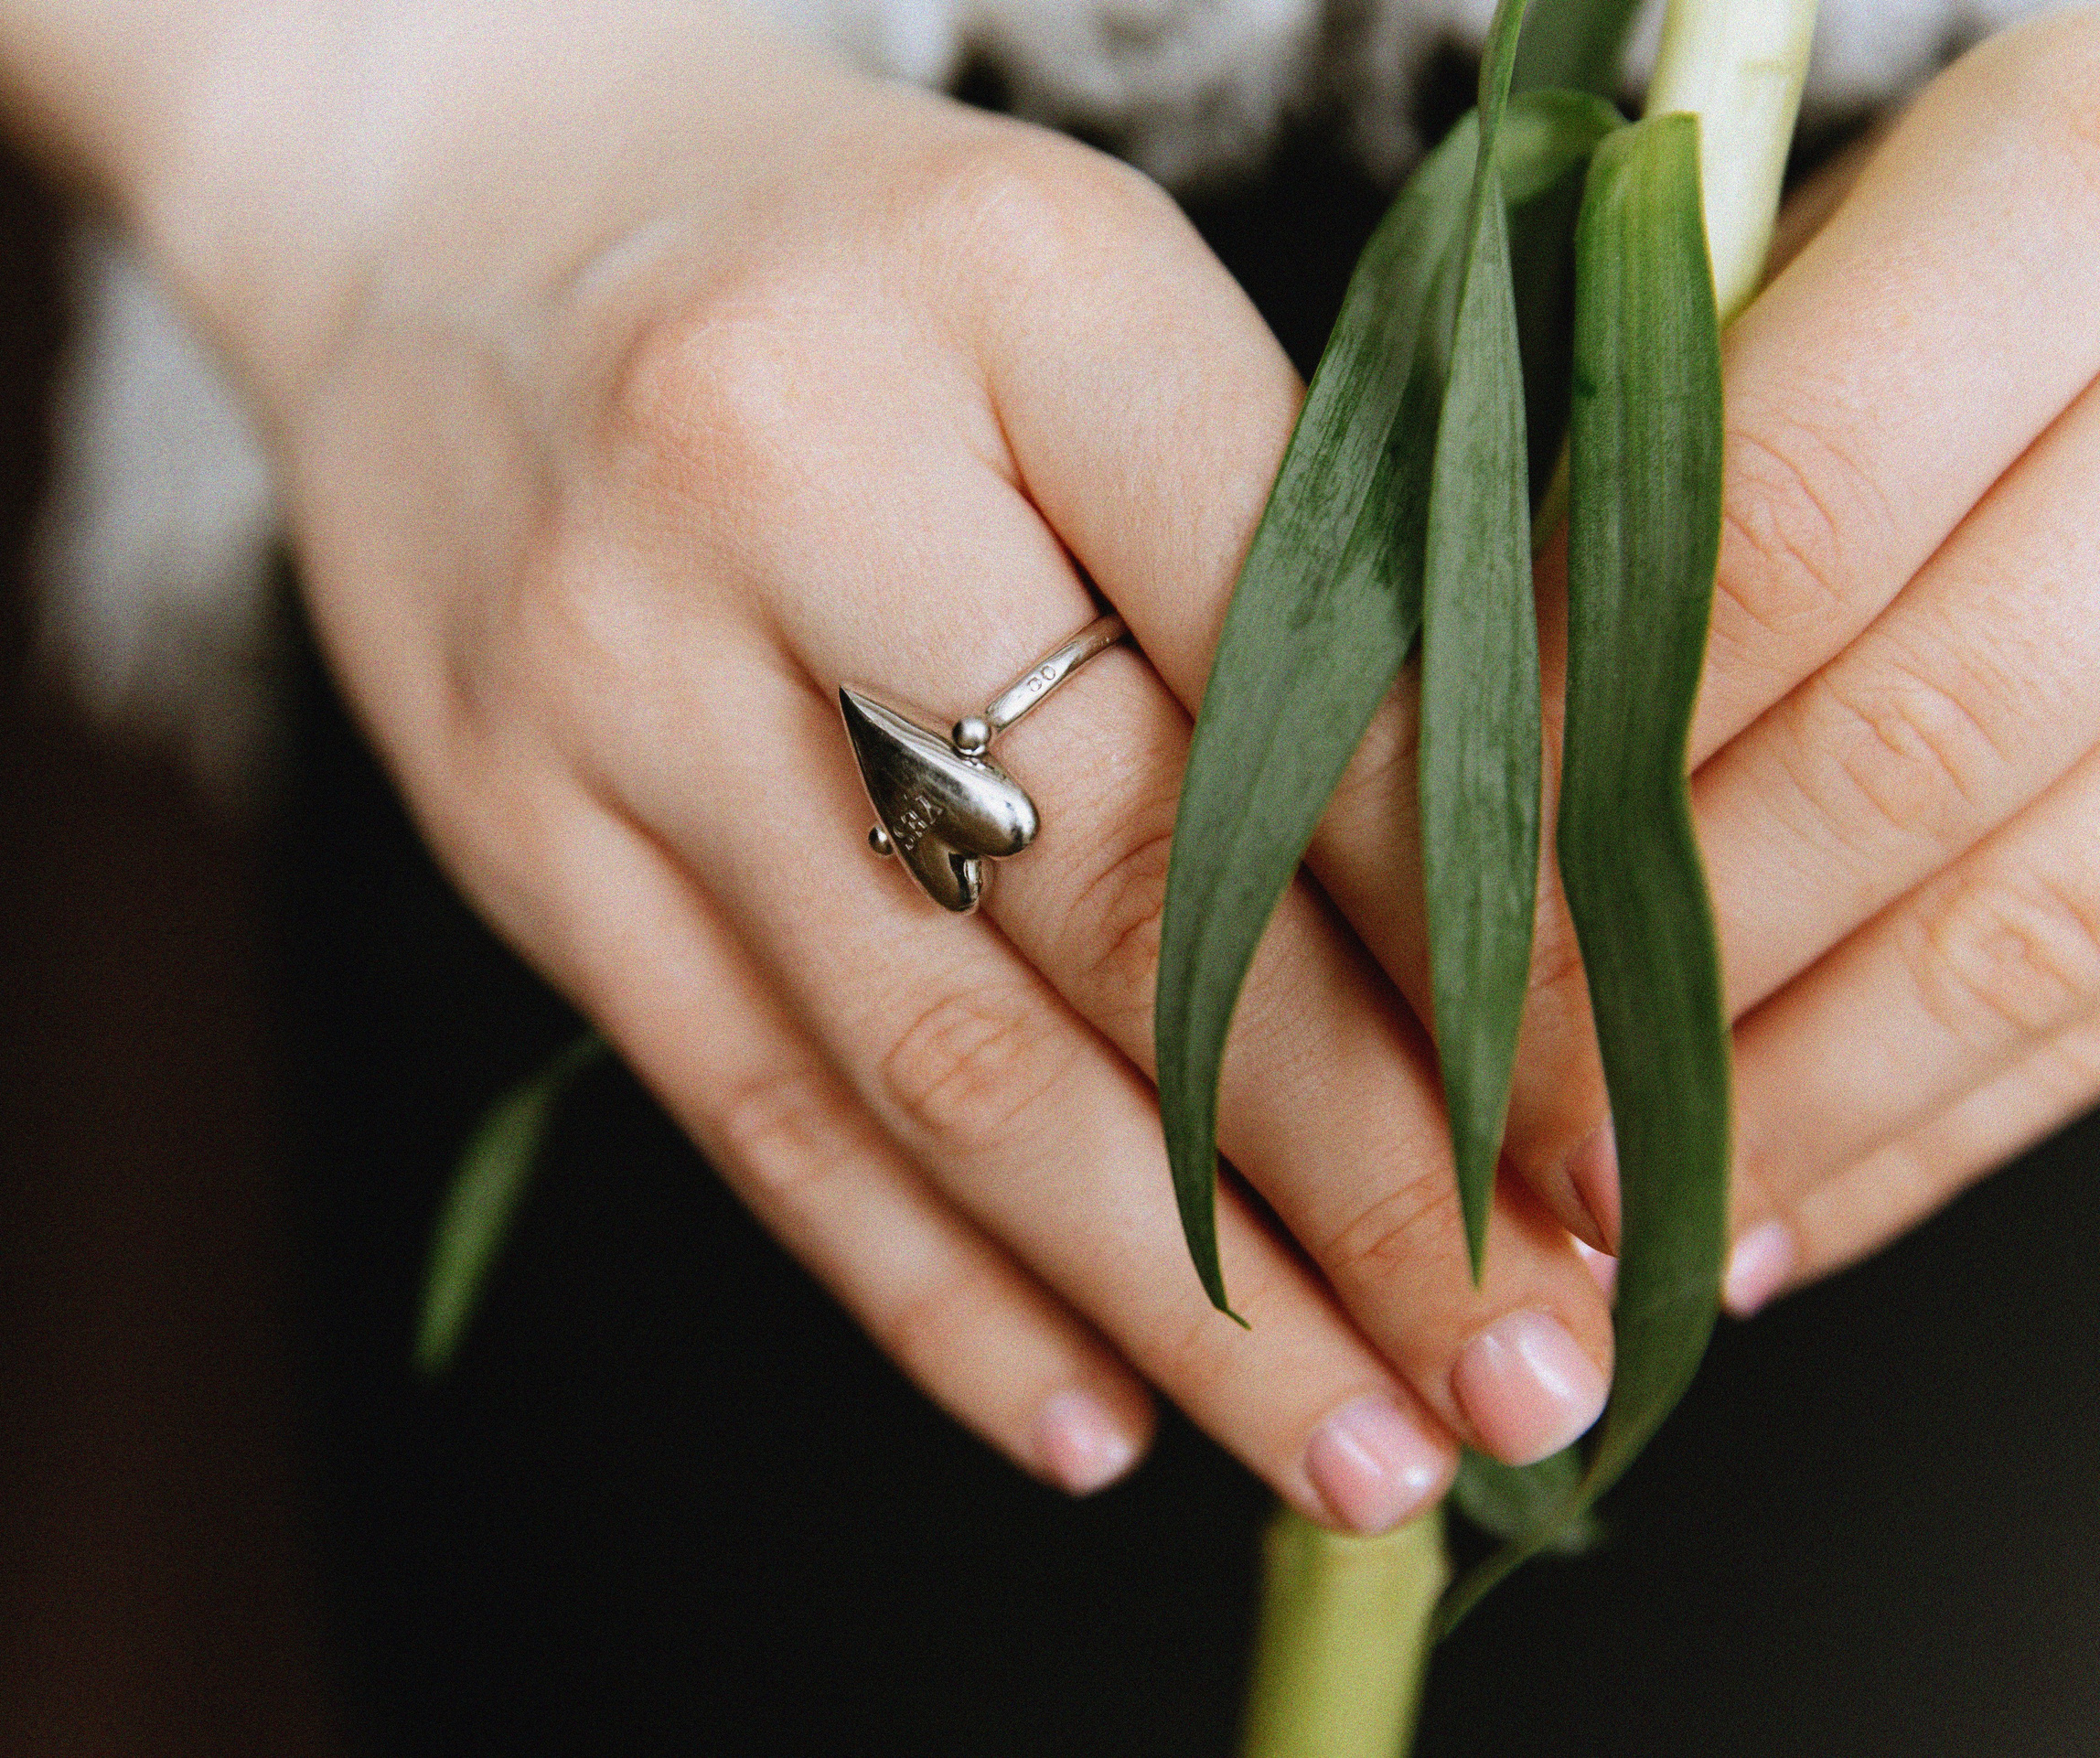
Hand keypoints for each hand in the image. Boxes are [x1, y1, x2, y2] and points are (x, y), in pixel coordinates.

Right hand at [164, 1, 1629, 1528]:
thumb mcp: (1084, 297)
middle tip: (1527, 1363)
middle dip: (1359, 1178)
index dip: (1488, 943)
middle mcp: (791, 478)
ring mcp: (622, 682)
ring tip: (1350, 1452)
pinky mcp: (521, 839)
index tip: (1606, 1140)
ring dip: (1174, 1299)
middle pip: (1130, 902)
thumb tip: (1493, 921)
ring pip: (944, 1062)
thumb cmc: (832, 255)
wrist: (452, 214)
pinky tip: (1089, 1414)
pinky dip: (933, 1292)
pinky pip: (750, 1108)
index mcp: (1011, 293)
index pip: (1305, 667)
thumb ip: (1274, 551)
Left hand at [1305, 10, 2099, 1316]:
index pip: (1767, 526)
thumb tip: (1405, 763)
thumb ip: (1595, 465)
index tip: (1428, 912)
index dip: (1578, 753)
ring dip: (1792, 1102)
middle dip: (1668, 967)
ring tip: (1612, 1207)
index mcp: (2058, 191)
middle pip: (1905, 747)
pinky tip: (1768, 1215)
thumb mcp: (1729, 286)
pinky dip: (1921, 1133)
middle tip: (1498, 1114)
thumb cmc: (1854, 274)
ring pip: (2037, 920)